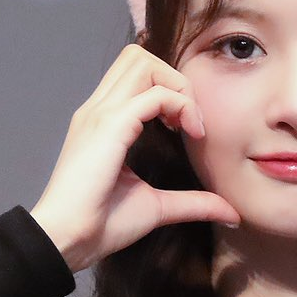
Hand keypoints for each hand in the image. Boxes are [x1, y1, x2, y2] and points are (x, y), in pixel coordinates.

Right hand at [28, 45, 239, 272]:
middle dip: (173, 78)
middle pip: (138, 56)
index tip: (187, 128)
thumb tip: (230, 212)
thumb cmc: (99, 224)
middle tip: (188, 118)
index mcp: (103, 121)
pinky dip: (181, 105)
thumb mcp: (157, 207)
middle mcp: (98, 109)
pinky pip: (155, 94)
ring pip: (143, 62)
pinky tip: (191, 133)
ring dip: (176, 86)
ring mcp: (100, 113)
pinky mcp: (109, 126)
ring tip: (188, 123)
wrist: (67, 240)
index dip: (170, 88)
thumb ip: (193, 202)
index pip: (135, 73)